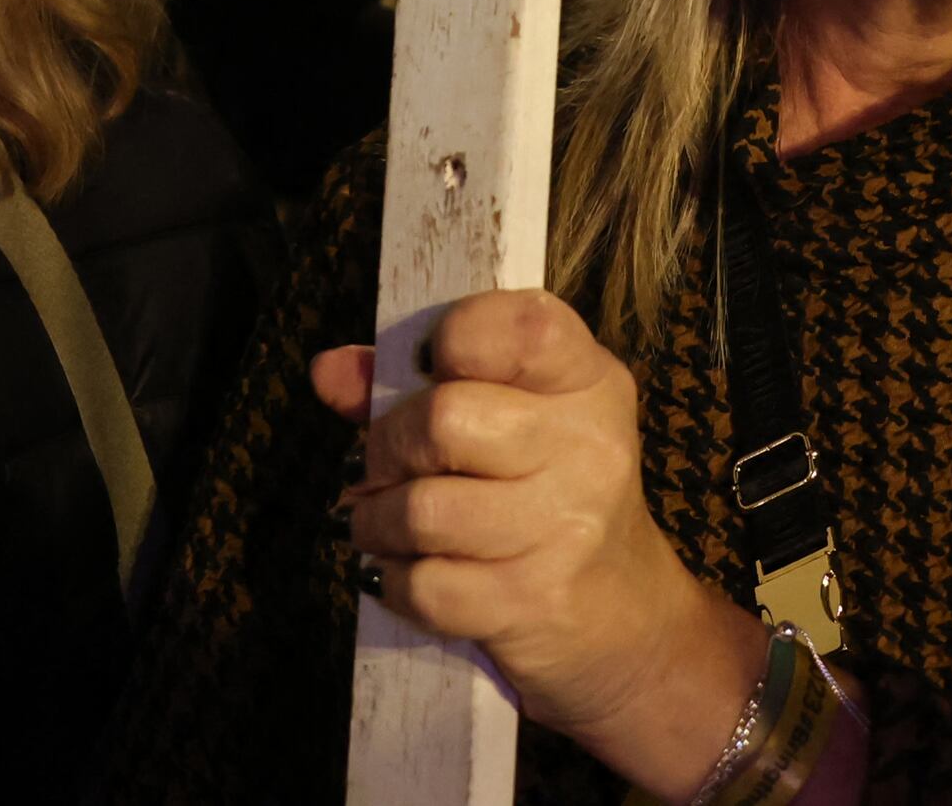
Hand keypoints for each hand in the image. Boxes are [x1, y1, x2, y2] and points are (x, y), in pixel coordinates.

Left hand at [311, 293, 746, 774]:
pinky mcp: (533, 602)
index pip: (521, 328)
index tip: (427, 369)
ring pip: (422, 510)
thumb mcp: (510, 421)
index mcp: (587, 382)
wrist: (625, 624)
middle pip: (445, 420)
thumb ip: (415, 385)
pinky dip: (394, 581)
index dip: (455, 337)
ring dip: (377, 521)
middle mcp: (587, 447)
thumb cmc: (548, 501)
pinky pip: (425, 585)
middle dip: (387, 448)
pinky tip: (404, 573)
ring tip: (382, 523)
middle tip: (384, 466)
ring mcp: (565, 529)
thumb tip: (326, 371)